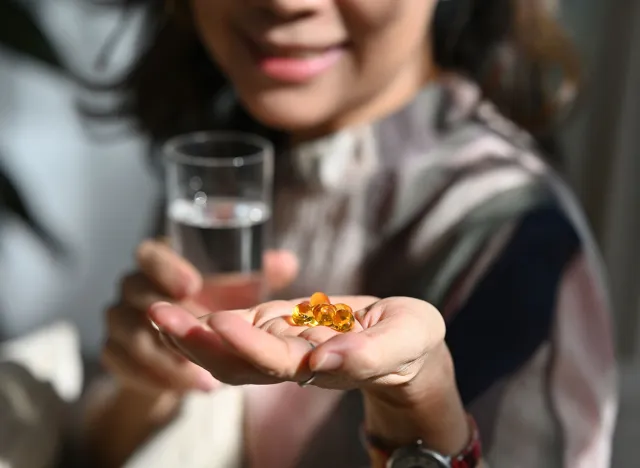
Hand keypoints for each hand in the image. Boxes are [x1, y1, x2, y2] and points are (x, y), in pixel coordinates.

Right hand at [102, 239, 298, 395]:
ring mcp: (119, 321)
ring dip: (165, 358)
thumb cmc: (211, 299)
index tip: (192, 285)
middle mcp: (132, 287)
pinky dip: (154, 379)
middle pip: (134, 294)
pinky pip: (122, 366)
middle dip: (165, 315)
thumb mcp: (235, 285)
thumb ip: (259, 271)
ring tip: (205, 377)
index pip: (149, 254)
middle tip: (202, 332)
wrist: (179, 338)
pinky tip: (189, 386)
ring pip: (128, 336)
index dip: (165, 268)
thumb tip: (287, 263)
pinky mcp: (116, 353)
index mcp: (158, 260)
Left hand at [147, 296, 447, 397]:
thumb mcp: (407, 340)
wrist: (404, 346)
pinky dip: (204, 325)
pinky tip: (177, 310)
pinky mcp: (278, 329)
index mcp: (323, 365)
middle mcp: (294, 362)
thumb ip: (370, 354)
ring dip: (190, 334)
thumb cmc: (411, 342)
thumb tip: (326, 358)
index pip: (278, 363)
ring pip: (227, 352)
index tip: (218, 322)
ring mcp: (282, 348)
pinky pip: (236, 332)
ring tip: (155, 310)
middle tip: (159, 314)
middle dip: (197, 342)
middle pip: (237, 363)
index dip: (248, 346)